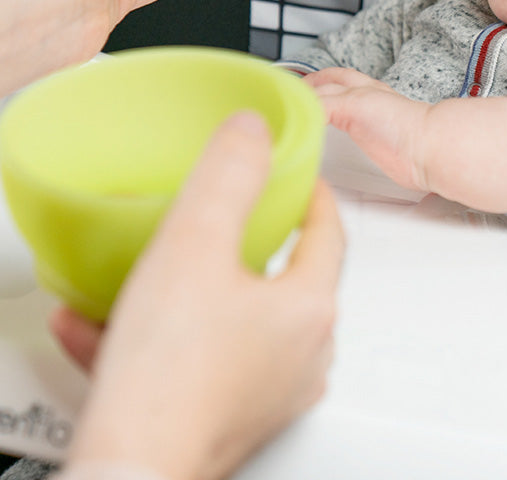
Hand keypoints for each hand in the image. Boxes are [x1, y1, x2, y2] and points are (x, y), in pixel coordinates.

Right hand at [53, 112, 343, 479]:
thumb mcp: (196, 244)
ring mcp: (269, 393)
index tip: (297, 177)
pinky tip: (108, 328)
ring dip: (188, 293)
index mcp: (310, 309)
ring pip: (235, 321)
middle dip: (247, 243)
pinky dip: (162, 337)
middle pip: (287, 277)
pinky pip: (200, 361)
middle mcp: (302, 355)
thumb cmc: (169, 377)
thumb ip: (229, 176)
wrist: (129, 473)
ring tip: (151, 274)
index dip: (311, 195)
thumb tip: (254, 131)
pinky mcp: (230, 421)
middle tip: (228, 219)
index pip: (329, 232)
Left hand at [306, 69, 506, 214]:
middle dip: (313, 81)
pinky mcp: (353, 106)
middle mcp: (370, 93)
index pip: (351, 84)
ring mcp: (360, 98)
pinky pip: (318, 105)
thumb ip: (389, 141)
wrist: (437, 145)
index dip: (332, 85)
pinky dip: (303, 110)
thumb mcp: (400, 143)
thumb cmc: (425, 150)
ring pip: (321, 89)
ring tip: (282, 104)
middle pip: (334, 78)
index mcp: (382, 99)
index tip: (315, 90)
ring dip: (301, 95)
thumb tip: (391, 158)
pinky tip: (290, 118)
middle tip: (292, 90)